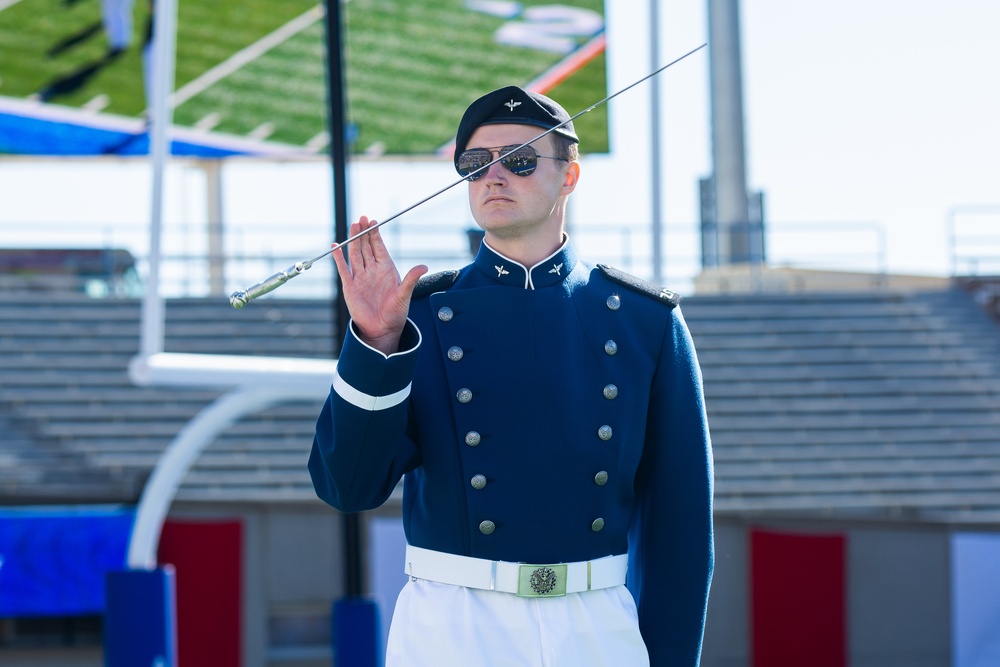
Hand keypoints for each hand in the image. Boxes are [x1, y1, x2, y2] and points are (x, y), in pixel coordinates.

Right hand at [331, 216, 427, 354]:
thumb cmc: (396, 313)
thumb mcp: (404, 295)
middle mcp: (372, 270)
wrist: (382, 329)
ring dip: (354, 241)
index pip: (379, 247)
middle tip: (362, 218)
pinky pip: (343, 269)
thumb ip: (411, 280)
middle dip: (364, 233)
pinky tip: (336, 246)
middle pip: (366, 247)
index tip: (373, 221)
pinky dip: (339, 258)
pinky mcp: (350, 286)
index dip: (376, 234)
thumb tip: (424, 266)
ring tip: (353, 226)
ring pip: (355, 254)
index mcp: (386, 269)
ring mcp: (360, 277)